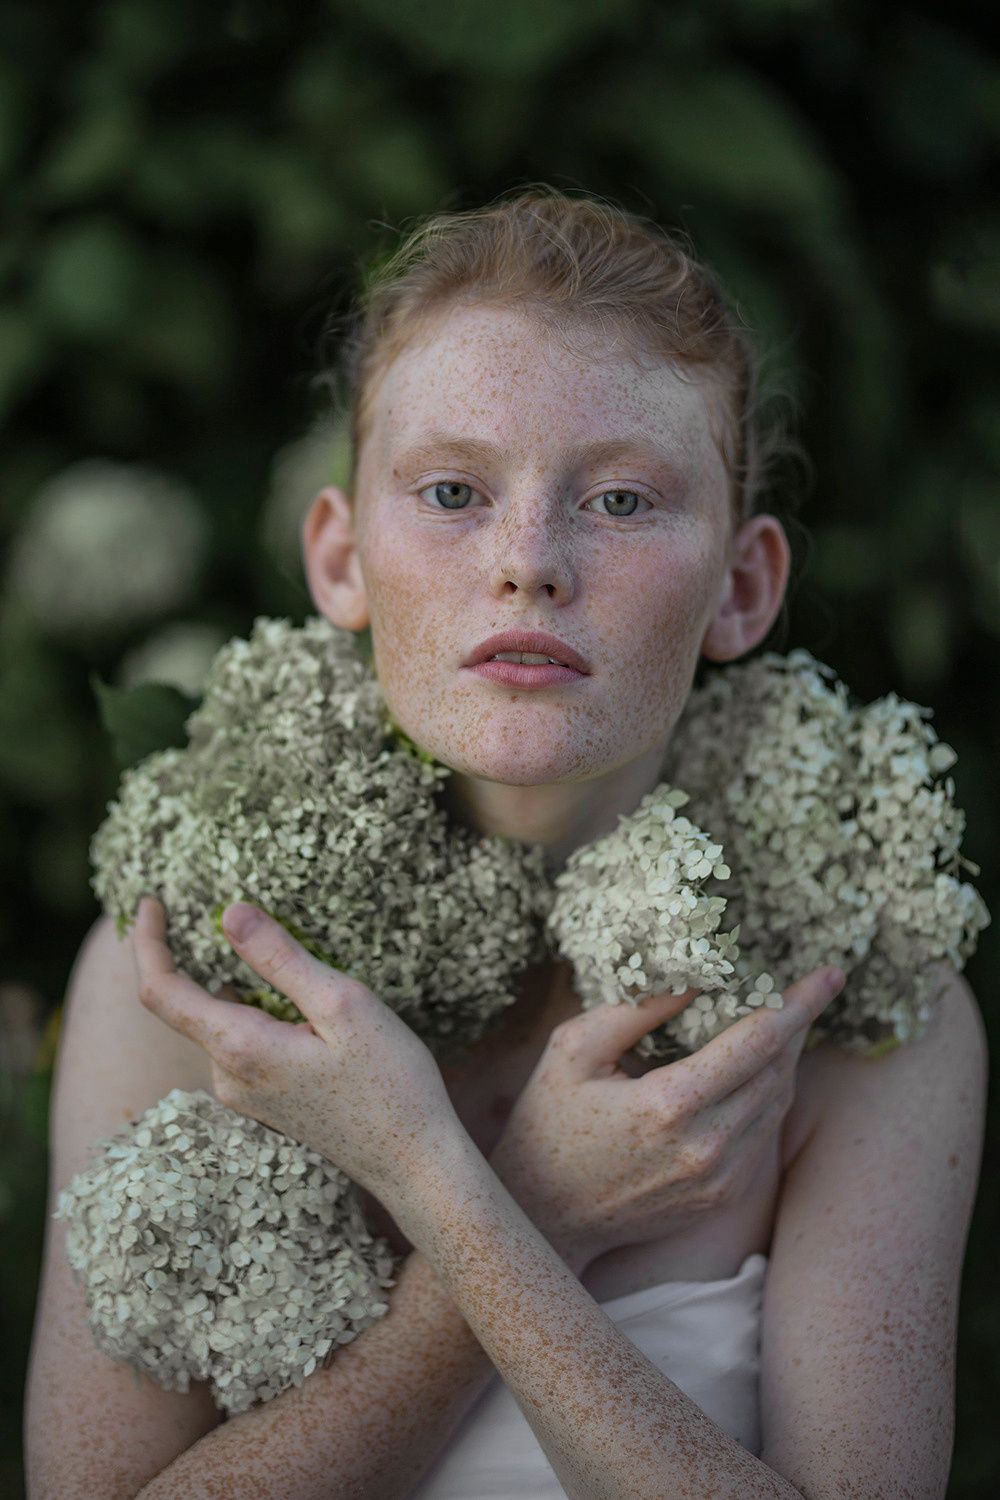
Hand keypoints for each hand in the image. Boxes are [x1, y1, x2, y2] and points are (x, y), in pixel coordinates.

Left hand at [131, 897, 457, 1202]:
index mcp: (240, 1049)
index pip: (162, 991)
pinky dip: (259, 1014)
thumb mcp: (342, 1004)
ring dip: (243, 988)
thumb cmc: (390, 1083)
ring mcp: (246, 1094)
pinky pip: (245, 1044)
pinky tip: (309, 1011)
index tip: (150, 903)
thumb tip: (230, 914)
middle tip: (239, 917)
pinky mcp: (267, 1103)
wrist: (415, 1163)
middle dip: (201, 959)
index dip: (148, 943)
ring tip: (297, 969)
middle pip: (191, 1005)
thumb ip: (281, 959)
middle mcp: (230, 1077)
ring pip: (224, 1024)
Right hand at [489, 965, 844, 1273]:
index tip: (831, 973)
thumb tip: (696, 975)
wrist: (544, 1216)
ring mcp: (719, 1179)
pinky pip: (762, 1135)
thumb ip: (638, 1008)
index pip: (758, 1041)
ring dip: (785, 1058)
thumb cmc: (549, 1123)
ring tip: (780, 1021)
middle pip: (778, 1070)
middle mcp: (707, 1147)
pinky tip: (755, 1070)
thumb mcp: (575, 1049)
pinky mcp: (721, 1198)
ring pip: (776, 1103)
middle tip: (801, 988)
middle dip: (795, 1024)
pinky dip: (766, 1095)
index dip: (799, 1003)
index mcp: (671, 1104)